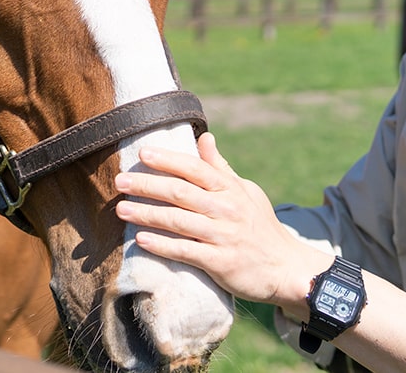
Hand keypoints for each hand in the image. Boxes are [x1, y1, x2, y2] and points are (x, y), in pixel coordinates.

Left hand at [113, 133, 327, 312]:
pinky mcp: (221, 263)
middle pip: (180, 192)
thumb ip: (220, 168)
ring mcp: (224, 236)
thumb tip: (205, 137)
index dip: (168, 160)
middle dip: (147, 185)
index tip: (142, 154)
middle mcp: (226, 209)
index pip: (195, 169)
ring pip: (178, 221)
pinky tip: (141, 240)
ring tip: (121, 210)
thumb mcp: (246, 191)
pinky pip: (186, 251)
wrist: (286, 268)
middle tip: (120, 181)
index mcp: (230, 189)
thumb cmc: (259, 225)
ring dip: (147, 214)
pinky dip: (162, 245)